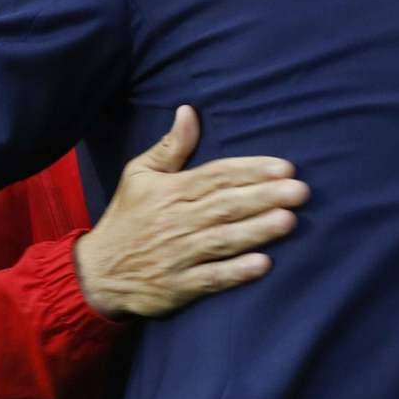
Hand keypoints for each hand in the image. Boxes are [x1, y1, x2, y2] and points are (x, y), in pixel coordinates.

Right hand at [72, 106, 308, 318]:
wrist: (97, 272)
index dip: (250, 171)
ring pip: (222, 239)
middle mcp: (175, 221)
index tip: (285, 167)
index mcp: (169, 191)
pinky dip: (236, 272)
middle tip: (301, 191)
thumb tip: (189, 111)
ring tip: (289, 220)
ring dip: (256, 230)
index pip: (215, 176)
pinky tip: (263, 265)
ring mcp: (177, 255)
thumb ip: (170, 147)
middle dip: (264, 197)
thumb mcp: (140, 175)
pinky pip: (210, 278)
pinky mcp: (178, 287)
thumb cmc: (127, 217)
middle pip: (225, 206)